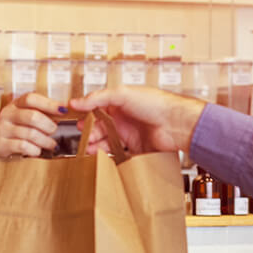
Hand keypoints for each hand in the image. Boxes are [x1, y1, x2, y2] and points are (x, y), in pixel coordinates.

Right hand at [0, 92, 60, 181]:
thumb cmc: (11, 129)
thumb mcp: (21, 116)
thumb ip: (39, 113)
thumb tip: (63, 112)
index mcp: (15, 104)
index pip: (31, 99)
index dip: (49, 103)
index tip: (63, 110)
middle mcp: (7, 114)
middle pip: (33, 116)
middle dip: (49, 125)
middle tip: (55, 131)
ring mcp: (3, 129)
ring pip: (30, 133)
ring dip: (45, 140)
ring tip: (51, 144)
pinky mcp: (1, 144)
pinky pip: (23, 146)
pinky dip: (35, 150)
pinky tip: (38, 151)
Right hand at [69, 87, 205, 154]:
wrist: (176, 124)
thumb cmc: (156, 104)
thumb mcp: (122, 94)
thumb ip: (97, 98)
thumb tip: (76, 102)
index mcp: (120, 104)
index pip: (96, 110)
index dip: (86, 116)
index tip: (75, 121)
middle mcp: (124, 120)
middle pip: (100, 128)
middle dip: (90, 133)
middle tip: (83, 138)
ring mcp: (130, 135)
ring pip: (107, 143)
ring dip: (97, 146)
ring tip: (90, 149)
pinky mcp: (136, 150)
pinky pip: (119, 156)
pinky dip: (110, 157)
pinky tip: (104, 157)